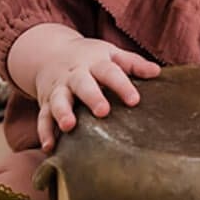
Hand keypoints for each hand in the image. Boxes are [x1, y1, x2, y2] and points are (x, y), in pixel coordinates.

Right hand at [35, 38, 160, 152]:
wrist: (49, 52)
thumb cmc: (89, 57)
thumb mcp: (110, 54)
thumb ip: (133, 63)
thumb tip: (157, 72)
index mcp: (94, 63)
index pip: (110, 72)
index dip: (122, 86)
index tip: (134, 100)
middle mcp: (75, 75)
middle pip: (82, 84)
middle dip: (91, 97)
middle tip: (102, 111)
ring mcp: (59, 89)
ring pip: (58, 100)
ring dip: (62, 112)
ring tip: (69, 126)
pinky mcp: (45, 102)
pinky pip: (42, 117)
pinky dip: (44, 131)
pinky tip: (49, 147)